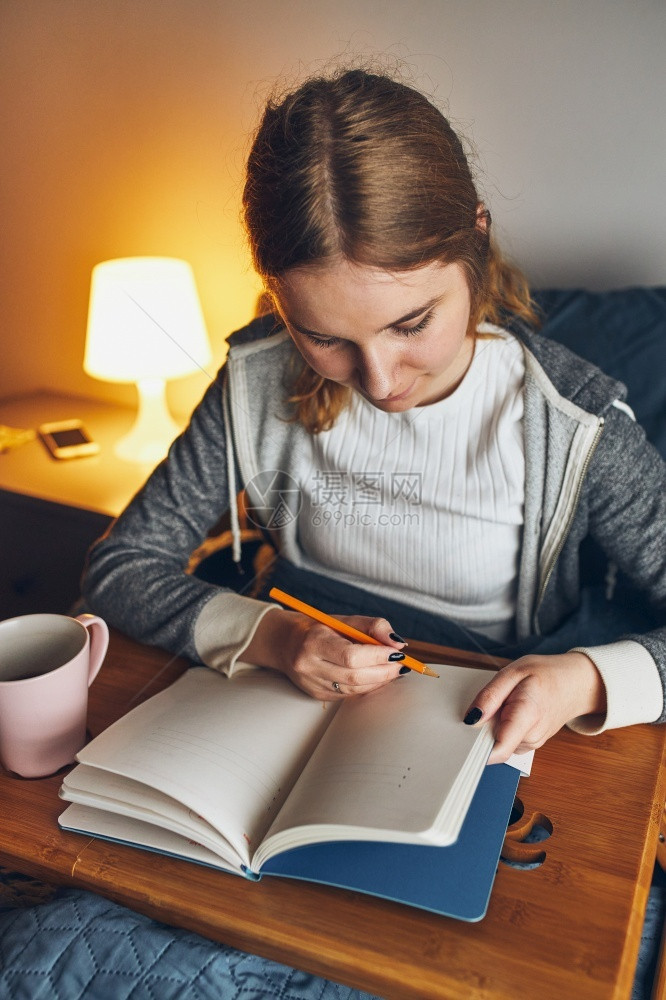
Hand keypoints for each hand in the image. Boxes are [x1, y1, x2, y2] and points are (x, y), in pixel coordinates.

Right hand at [242, 608, 406, 699]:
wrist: (286, 643)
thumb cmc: (319, 628)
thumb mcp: (344, 620)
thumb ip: (372, 627)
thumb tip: (397, 644)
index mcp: (313, 642)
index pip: (350, 656)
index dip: (377, 656)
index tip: (397, 653)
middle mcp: (308, 665)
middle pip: (354, 677)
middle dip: (383, 672)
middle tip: (401, 664)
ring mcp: (311, 684)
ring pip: (353, 689)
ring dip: (378, 681)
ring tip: (392, 669)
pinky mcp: (317, 695)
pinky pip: (348, 695)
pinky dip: (366, 686)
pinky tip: (376, 677)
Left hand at [464, 652, 606, 763]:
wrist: (575, 683)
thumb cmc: (545, 674)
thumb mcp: (513, 672)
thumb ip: (490, 696)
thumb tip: (471, 719)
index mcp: (527, 715)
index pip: (498, 749)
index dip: (476, 747)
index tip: (463, 735)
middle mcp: (531, 736)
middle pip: (493, 745)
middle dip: (482, 728)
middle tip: (487, 704)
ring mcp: (532, 743)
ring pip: (498, 743)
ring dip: (493, 726)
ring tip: (504, 704)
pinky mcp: (530, 745)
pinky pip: (506, 740)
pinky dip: (502, 727)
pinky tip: (510, 712)